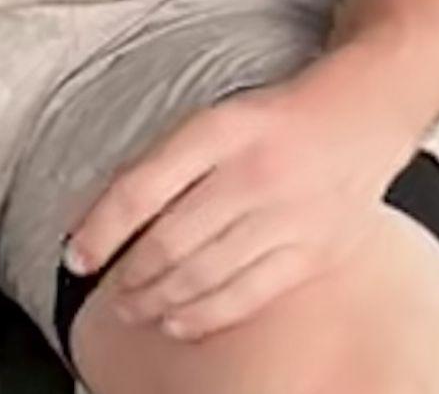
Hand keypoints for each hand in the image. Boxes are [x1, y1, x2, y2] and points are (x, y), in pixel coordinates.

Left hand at [62, 69, 416, 342]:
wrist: (363, 115)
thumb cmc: (277, 118)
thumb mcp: (215, 118)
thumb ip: (162, 162)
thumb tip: (96, 212)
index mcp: (220, 130)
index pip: (143, 186)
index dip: (102, 227)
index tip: (76, 255)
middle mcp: (253, 174)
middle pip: (172, 240)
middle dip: (130, 275)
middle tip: (107, 292)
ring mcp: (287, 217)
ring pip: (207, 274)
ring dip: (159, 301)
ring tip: (133, 309)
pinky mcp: (314, 253)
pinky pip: (249, 296)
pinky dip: (206, 316)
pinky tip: (178, 323)